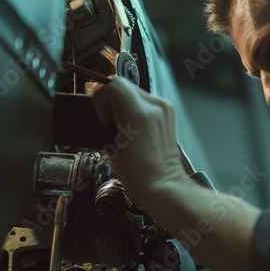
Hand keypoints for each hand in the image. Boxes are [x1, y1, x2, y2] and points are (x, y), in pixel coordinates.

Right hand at [89, 76, 185, 205]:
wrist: (162, 185)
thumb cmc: (138, 174)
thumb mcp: (111, 146)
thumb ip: (107, 121)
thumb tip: (104, 112)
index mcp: (138, 113)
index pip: (113, 85)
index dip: (101, 100)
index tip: (103, 118)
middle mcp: (155, 107)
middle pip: (124, 86)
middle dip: (111, 102)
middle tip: (110, 123)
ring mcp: (164, 109)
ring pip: (134, 92)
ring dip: (123, 105)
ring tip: (123, 127)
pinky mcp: (168, 115)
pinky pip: (145, 102)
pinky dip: (136, 110)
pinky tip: (134, 129)